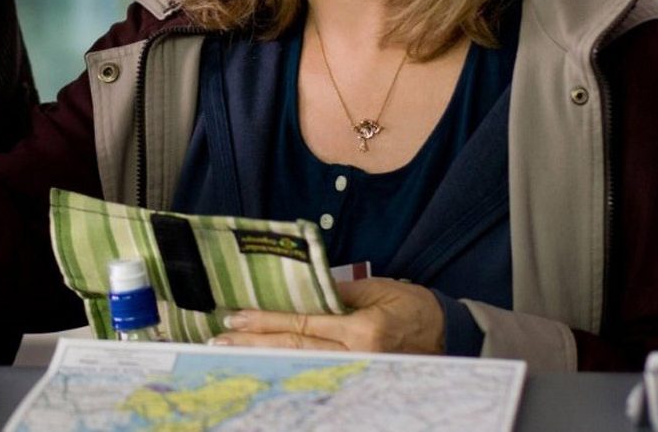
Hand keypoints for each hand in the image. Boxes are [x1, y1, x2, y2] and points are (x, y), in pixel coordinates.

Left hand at [211, 278, 444, 353]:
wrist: (448, 332)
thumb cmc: (410, 304)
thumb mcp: (374, 290)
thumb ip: (333, 293)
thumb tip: (295, 293)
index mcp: (362, 330)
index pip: (303, 324)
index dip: (266, 321)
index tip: (235, 318)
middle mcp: (358, 355)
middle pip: (295, 349)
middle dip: (254, 344)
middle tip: (219, 342)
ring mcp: (359, 371)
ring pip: (302, 363)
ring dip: (265, 357)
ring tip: (232, 353)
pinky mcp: (359, 377)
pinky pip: (318, 370)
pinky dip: (290, 366)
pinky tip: (267, 363)